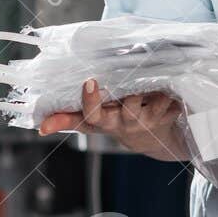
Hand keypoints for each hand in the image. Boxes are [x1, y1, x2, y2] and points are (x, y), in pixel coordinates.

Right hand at [39, 79, 190, 162]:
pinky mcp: (169, 115)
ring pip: (156, 102)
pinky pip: (175, 102)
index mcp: (105, 121)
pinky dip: (176, 94)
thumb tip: (41, 127)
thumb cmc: (115, 122)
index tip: (89, 81)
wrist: (150, 138)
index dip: (91, 100)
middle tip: (134, 77)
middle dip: (133, 94)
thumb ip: (68, 120)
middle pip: (129, 106)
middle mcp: (127, 121)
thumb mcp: (91, 123)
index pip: (93, 115)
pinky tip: (176, 84)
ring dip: (159, 91)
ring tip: (160, 77)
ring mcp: (149, 119)